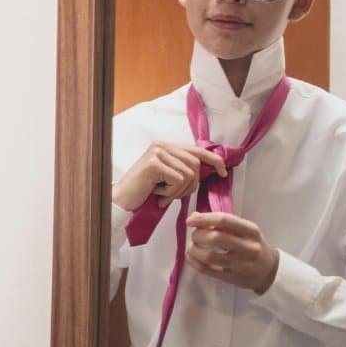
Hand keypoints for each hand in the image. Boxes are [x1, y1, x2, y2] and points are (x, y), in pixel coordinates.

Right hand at [111, 141, 226, 210]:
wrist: (122, 201)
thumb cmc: (144, 192)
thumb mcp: (167, 177)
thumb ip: (183, 169)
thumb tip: (209, 169)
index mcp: (166, 147)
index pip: (197, 150)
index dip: (214, 160)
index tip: (223, 172)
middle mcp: (162, 146)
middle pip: (196, 164)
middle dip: (190, 185)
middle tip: (172, 195)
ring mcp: (157, 153)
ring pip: (188, 174)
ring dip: (178, 191)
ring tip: (162, 195)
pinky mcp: (154, 163)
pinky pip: (178, 180)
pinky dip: (171, 193)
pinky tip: (157, 195)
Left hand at [185, 212, 279, 293]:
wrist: (269, 271)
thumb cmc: (253, 245)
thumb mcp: (245, 230)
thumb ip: (222, 223)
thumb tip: (194, 217)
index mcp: (251, 231)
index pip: (224, 220)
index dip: (204, 219)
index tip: (190, 221)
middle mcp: (248, 247)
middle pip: (216, 238)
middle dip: (198, 235)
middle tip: (195, 236)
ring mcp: (241, 265)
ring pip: (209, 257)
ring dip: (194, 250)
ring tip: (193, 247)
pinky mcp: (232, 278)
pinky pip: (207, 270)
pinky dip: (194, 262)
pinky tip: (191, 257)